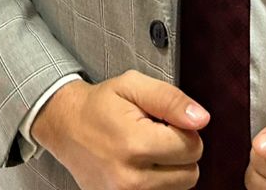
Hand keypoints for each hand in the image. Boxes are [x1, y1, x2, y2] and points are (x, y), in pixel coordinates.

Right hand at [32, 70, 207, 189]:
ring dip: (170, 169)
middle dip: (179, 151)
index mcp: (135, 144)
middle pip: (190, 174)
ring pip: (178, 188)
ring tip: (146, 150)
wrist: (64, 126)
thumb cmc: (99, 105)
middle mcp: (131, 178)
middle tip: (155, 135)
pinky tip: (142, 165)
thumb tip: (201, 119)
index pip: (192, 147)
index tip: (164, 122)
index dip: (184, 129)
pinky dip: (158, 181)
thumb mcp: (133, 86)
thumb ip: (170, 99)